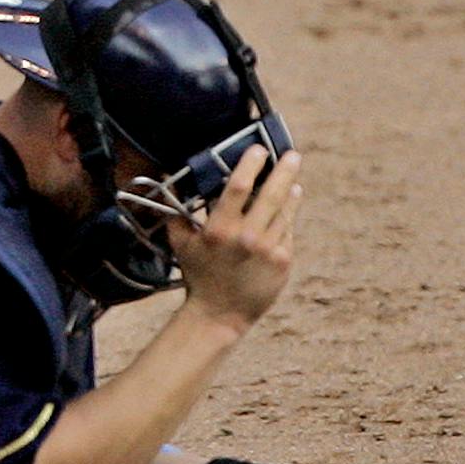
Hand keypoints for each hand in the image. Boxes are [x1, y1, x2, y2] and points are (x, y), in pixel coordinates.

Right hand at [168, 144, 302, 335]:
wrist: (220, 314)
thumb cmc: (197, 276)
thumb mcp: (181, 243)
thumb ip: (177, 214)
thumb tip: (171, 183)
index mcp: (219, 229)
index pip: (239, 187)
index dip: (250, 165)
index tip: (258, 149)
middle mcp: (247, 237)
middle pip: (272, 194)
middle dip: (284, 171)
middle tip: (293, 155)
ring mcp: (269, 250)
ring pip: (284, 212)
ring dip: (290, 193)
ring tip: (293, 182)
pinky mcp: (283, 262)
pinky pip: (287, 233)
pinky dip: (287, 219)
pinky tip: (288, 210)